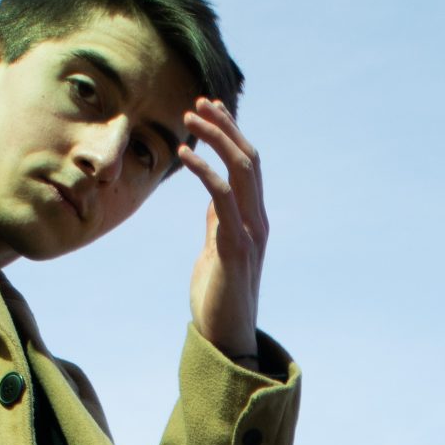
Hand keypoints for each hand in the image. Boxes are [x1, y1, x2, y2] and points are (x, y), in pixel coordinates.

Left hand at [179, 100, 267, 362]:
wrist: (226, 340)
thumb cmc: (218, 299)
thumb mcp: (216, 250)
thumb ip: (218, 223)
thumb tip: (212, 197)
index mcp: (254, 220)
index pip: (247, 165)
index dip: (231, 133)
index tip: (209, 109)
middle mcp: (258, 221)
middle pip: (248, 158)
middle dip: (225, 126)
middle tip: (198, 103)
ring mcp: (250, 234)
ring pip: (241, 170)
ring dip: (216, 138)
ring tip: (190, 118)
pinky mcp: (236, 248)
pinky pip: (223, 198)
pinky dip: (205, 170)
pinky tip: (186, 155)